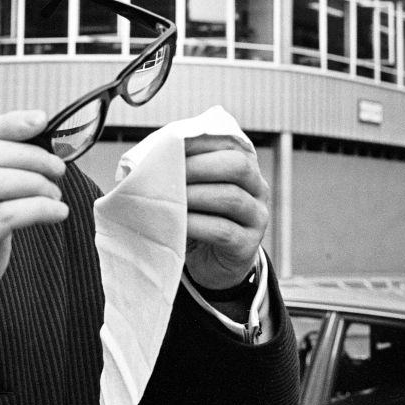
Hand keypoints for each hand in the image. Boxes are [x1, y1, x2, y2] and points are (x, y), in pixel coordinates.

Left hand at [183, 134, 269, 289]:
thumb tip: (146, 157)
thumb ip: (180, 170)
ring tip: (168, 198)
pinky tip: (177, 222)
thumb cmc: (197, 216)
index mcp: (244, 167)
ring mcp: (257, 217)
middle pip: (238, 166)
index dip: (200, 142)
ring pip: (232, 198)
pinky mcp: (248, 245)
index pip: (229, 144)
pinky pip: (224, 231)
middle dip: (200, 166)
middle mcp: (257, 188)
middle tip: (168, 171)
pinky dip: (197, 224)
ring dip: (195, 195)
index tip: (170, 143)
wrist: (211, 262)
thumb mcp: (192, 189)